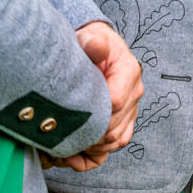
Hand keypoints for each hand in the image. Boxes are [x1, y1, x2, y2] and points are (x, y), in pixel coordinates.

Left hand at [57, 22, 142, 169]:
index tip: (68, 119)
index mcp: (129, 72)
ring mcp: (131, 109)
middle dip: (87, 135)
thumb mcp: (90, 38)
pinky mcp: (125, 120)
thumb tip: (97, 46)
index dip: (93, 116)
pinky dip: (96, 154)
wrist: (95, 48)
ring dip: (91, 146)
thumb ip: (94, 43)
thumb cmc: (90, 44)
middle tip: (59, 137)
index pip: (116, 102)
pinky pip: (117, 143)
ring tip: (64, 145)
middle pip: (114, 127)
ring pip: (116, 139)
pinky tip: (75, 154)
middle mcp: (134, 92)